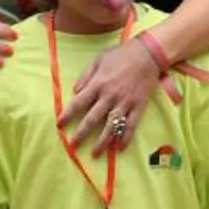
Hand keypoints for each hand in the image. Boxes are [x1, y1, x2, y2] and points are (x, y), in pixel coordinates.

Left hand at [62, 37, 160, 155]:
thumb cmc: (121, 54)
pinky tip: (120, 148)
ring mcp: (125, 102)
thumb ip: (86, 75)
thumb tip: (74, 91)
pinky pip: (131, 125)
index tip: (59, 125)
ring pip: (111, 126)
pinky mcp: (138, 106)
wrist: (148, 53)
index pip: (79, 103)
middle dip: (81, 134)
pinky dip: (126, 138)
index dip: (68, 115)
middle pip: (92, 119)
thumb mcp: (99, 59)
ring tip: (95, 154)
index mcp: (98, 84)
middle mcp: (110, 96)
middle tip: (73, 146)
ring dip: (102, 142)